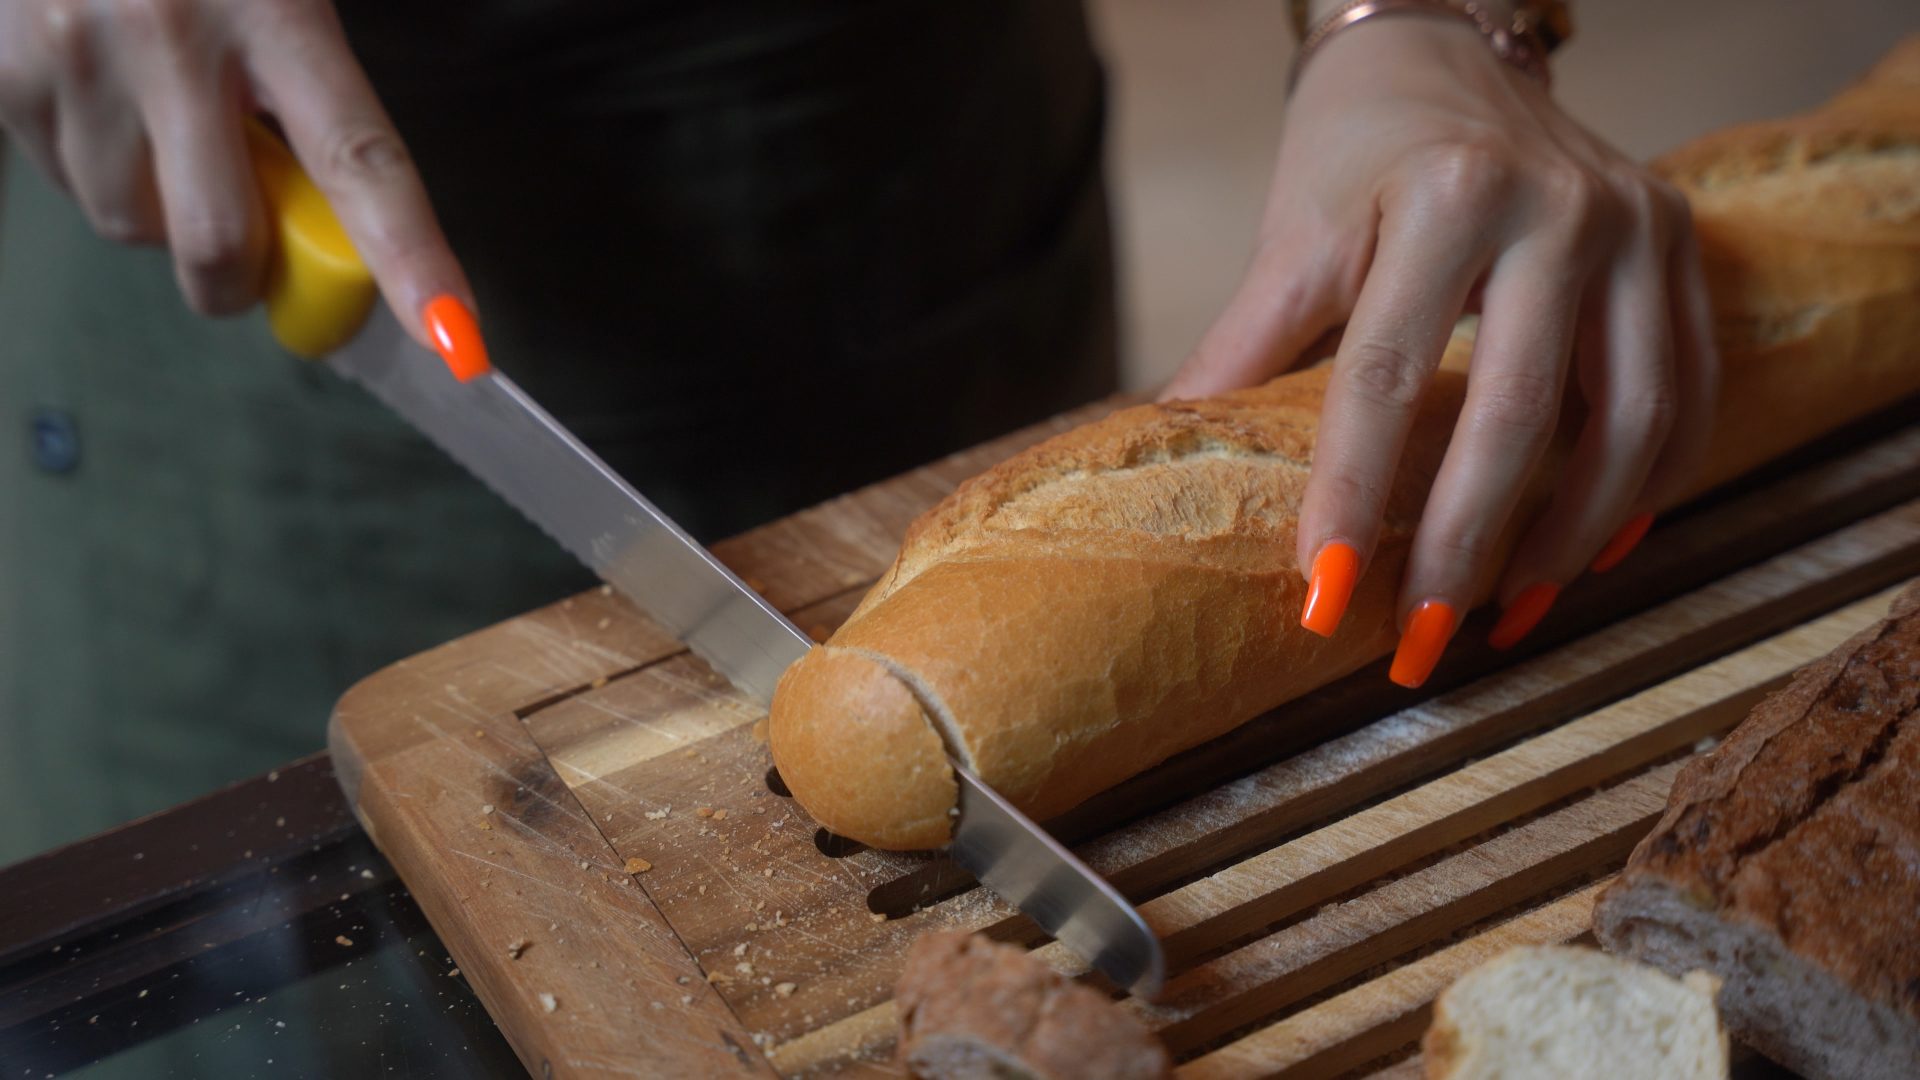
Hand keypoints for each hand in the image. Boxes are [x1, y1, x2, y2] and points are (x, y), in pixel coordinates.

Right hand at [0, 0, 468, 339]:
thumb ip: (313, 89)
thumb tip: (344, 219)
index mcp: (275, 8)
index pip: (362, 161)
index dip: (413, 260)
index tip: (456, 341)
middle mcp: (170, 38)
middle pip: (220, 242)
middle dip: (241, 276)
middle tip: (253, 242)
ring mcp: (74, 58)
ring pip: (131, 226)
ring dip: (160, 211)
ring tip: (161, 124)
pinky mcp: (4, 77)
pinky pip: (65, 187)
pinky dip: (96, 171)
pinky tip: (106, 100)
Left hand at [1162, 15, 1717, 672]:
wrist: (1450, 52)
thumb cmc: (1358, 151)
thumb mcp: (1295, 237)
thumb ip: (1245, 345)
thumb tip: (1167, 448)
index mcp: (1447, 198)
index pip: (1388, 377)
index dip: (1352, 497)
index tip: (1322, 601)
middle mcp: (1559, 209)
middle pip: (1519, 415)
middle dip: (1466, 547)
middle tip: (1423, 645)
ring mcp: (1637, 228)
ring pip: (1629, 419)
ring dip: (1571, 537)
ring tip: (1506, 616)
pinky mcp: (1679, 250)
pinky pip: (1686, 393)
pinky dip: (1646, 485)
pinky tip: (1592, 548)